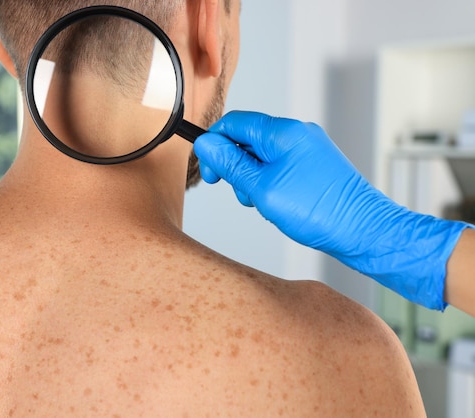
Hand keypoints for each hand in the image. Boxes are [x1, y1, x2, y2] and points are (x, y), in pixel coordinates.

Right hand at [194, 111, 470, 309]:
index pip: (234, 123)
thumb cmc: (318, 212)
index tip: (209, 173)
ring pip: (263, 154)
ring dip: (251, 177)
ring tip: (260, 202)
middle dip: (234, 165)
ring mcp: (308, 149)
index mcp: (283, 132)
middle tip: (238, 192)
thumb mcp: (261, 188)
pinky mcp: (315, 165)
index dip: (214, 145)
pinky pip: (279, 165)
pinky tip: (275, 203)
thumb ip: (230, 164)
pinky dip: (268, 181)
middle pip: (248, 138)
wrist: (364, 231)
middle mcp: (297, 134)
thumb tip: (205, 144)